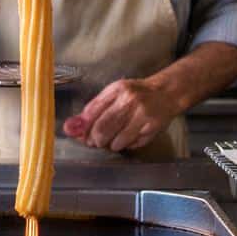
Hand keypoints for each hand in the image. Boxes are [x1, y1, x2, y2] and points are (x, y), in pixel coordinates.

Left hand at [63, 78, 181, 152]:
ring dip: (111, 144)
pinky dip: (126, 145)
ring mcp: (142, 115)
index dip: (83, 129)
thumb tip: (70, 127)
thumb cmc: (136, 94)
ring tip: (116, 137)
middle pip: (102, 130)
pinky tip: (130, 136)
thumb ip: (93, 109)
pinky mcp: (151, 128)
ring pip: (116, 142)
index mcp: (117, 90)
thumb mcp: (114, 94)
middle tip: (97, 140)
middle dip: (96, 140)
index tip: (82, 135)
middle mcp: (129, 101)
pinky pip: (131, 145)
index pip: (91, 113)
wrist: (166, 93)